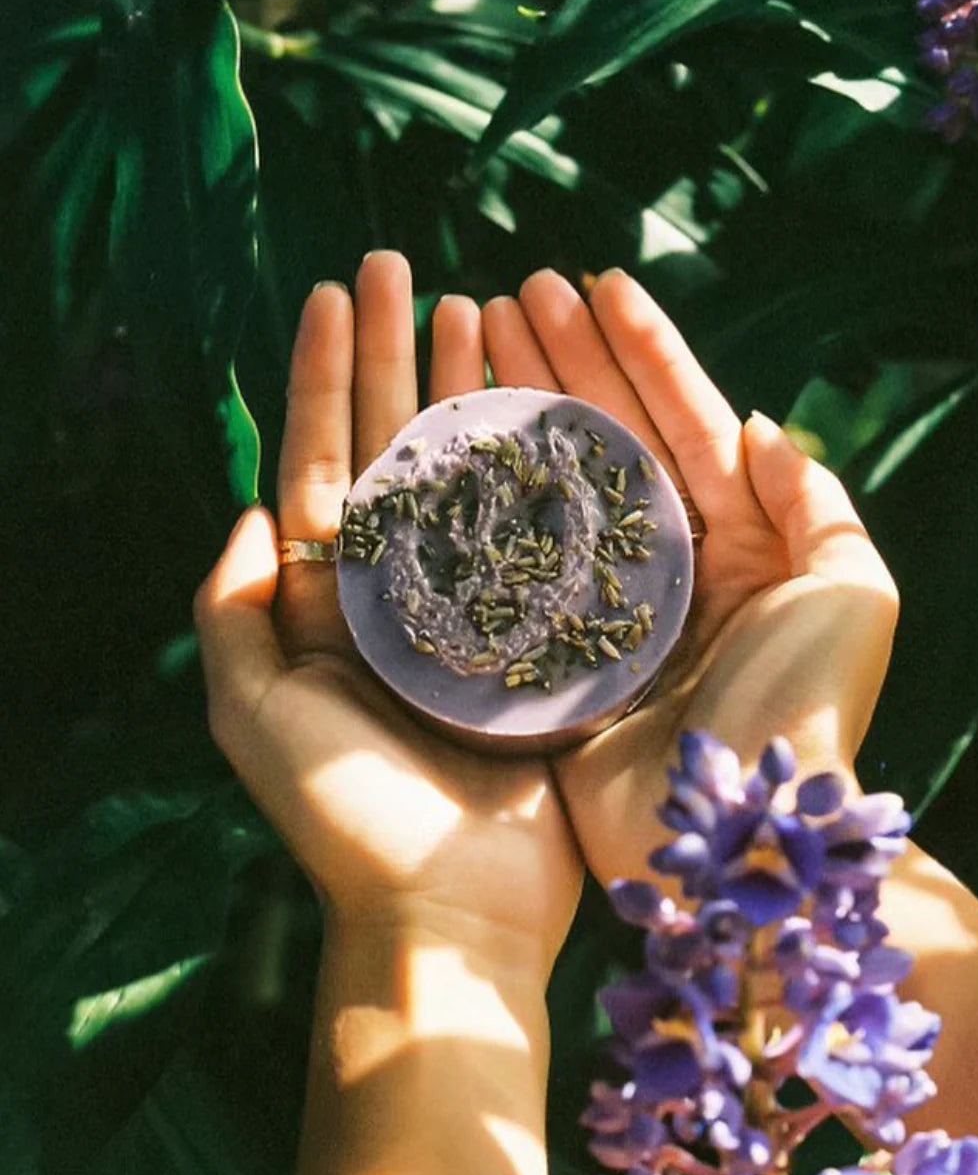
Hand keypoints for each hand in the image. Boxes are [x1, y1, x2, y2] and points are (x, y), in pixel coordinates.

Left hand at [194, 253, 581, 980]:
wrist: (452, 909)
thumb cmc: (347, 817)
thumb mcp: (254, 716)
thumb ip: (233, 612)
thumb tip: (249, 510)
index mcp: (327, 598)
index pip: (322, 459)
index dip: (322, 374)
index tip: (334, 290)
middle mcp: (399, 589)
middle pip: (394, 445)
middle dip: (395, 355)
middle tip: (406, 265)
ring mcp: (473, 603)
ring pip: (470, 471)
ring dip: (467, 387)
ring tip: (477, 305)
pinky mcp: (538, 629)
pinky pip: (538, 528)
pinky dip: (539, 460)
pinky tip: (548, 397)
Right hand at [479, 268, 898, 888]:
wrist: (745, 837)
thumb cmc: (810, 708)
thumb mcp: (855, 592)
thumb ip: (817, 502)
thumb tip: (761, 428)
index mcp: (742, 541)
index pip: (686, 419)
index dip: (642, 348)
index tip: (596, 282)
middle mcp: (671, 566)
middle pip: (612, 438)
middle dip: (567, 361)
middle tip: (515, 294)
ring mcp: (608, 605)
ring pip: (556, 485)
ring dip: (521, 409)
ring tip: (475, 338)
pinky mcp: (555, 650)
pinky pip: (517, 558)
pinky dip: (488, 500)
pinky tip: (453, 443)